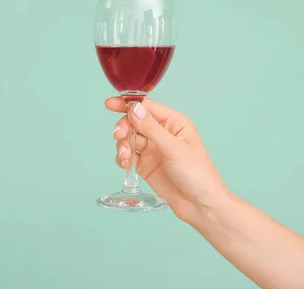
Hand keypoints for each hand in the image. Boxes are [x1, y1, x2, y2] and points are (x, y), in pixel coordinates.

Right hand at [106, 97, 229, 222]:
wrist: (200, 206)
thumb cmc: (197, 174)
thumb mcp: (174, 149)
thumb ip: (152, 128)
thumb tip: (134, 108)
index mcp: (174, 123)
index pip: (147, 107)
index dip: (128, 104)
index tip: (110, 104)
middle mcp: (162, 133)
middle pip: (134, 122)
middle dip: (124, 128)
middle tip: (119, 136)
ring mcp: (153, 149)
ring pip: (129, 138)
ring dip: (123, 145)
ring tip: (126, 158)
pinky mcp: (145, 164)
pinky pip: (128, 155)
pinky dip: (123, 158)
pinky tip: (126, 165)